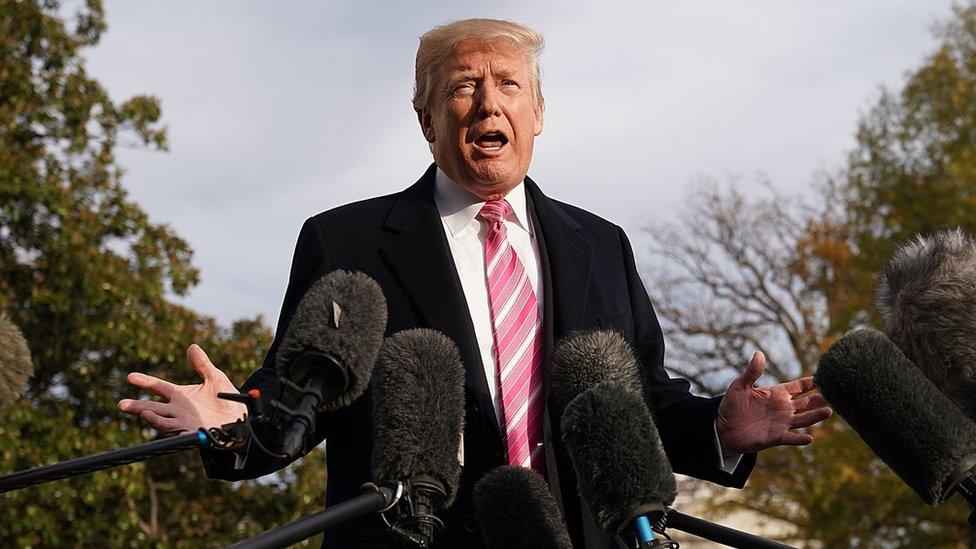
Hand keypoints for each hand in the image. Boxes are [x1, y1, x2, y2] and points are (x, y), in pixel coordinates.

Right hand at [118, 344, 246, 433]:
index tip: (130, 377)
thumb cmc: (226, 400)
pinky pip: (180, 432)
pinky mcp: (194, 433)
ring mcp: (184, 422)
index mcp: (181, 395)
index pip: (158, 387)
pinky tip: (168, 427)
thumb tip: (192, 347)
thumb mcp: (215, 378)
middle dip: (137, 407)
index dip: (145, 382)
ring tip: (143, 413)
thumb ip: (202, 365)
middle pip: (153, 408)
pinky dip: (173, 430)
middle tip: (121, 404)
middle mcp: (178, 410)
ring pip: (163, 422)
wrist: (240, 419)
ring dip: (152, 418)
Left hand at [716, 351, 831, 455]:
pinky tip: (810, 438)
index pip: (799, 387)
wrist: (723, 428)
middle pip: (807, 403)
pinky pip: (791, 438)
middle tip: (834, 395)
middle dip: (819, 399)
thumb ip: (752, 372)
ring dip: (815, 416)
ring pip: (804, 419)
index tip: (825, 377)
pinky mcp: (776, 437)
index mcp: (776, 394)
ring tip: (829, 411)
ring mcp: (781, 423)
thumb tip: (759, 353)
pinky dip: (800, 439)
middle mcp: (783, 408)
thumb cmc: (731, 405)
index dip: (810, 382)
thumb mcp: (740, 386)